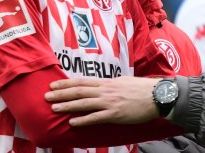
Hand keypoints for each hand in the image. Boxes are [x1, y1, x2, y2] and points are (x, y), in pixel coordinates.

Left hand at [45, 76, 160, 125]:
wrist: (157, 95)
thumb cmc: (142, 89)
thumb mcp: (124, 81)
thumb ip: (111, 84)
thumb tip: (102, 86)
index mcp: (108, 82)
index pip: (83, 81)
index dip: (67, 83)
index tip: (54, 84)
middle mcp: (106, 90)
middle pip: (80, 91)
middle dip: (62, 93)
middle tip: (47, 95)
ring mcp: (110, 102)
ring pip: (84, 103)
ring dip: (68, 105)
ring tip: (54, 107)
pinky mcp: (116, 114)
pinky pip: (96, 117)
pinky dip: (83, 119)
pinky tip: (73, 122)